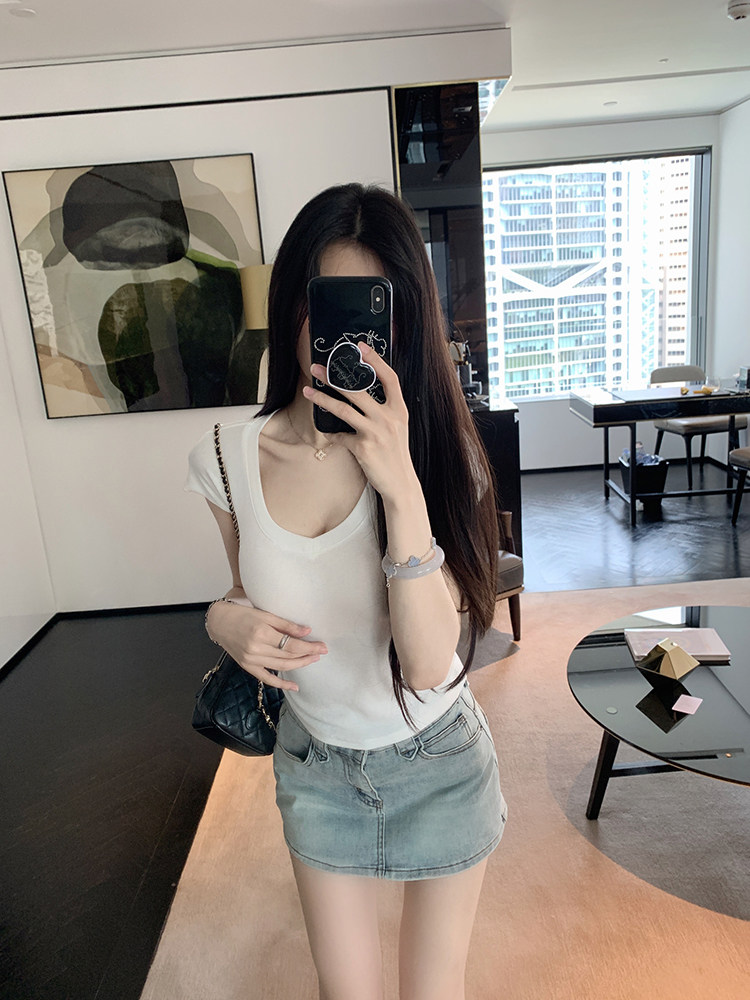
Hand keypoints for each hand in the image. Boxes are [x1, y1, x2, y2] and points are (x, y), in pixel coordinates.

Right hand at [206, 600, 326, 691]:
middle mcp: (256, 649)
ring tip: (312, 660)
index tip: (322, 646)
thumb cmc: (242, 614)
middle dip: (307, 655)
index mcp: (261, 633)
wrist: (219, 622)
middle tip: (321, 652)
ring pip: (281, 667)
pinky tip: (294, 686)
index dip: (309, 647)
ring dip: (299, 665)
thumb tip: (307, 631)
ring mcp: (251, 660)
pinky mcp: (248, 667)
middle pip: (288, 656)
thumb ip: (286, 625)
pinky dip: (281, 684)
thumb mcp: (265, 614)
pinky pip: (267, 679)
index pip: (291, 644)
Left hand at [303, 342, 416, 501]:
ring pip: (342, 409)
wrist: (401, 483)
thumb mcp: (397, 427)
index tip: (360, 347)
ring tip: (308, 390)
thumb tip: (360, 394)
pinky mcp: (363, 447)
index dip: (376, 360)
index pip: (390, 378)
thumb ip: (384, 410)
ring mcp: (375, 432)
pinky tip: (327, 433)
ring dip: (322, 398)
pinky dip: (331, 434)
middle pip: (357, 390)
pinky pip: (339, 436)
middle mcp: (388, 418)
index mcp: (399, 410)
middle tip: (317, 367)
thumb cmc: (395, 454)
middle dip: (333, 376)